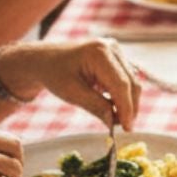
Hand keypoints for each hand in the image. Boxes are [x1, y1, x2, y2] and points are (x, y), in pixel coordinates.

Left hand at [0, 39, 140, 130]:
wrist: (45, 60)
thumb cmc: (54, 73)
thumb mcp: (72, 93)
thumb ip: (97, 106)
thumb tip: (115, 122)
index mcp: (99, 52)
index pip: (121, 84)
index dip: (126, 108)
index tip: (127, 128)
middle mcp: (112, 48)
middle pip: (131, 83)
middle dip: (129, 107)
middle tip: (122, 127)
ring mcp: (116, 51)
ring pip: (132, 83)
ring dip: (127, 103)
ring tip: (115, 118)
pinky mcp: (117, 58)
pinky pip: (127, 80)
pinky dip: (122, 96)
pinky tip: (112, 106)